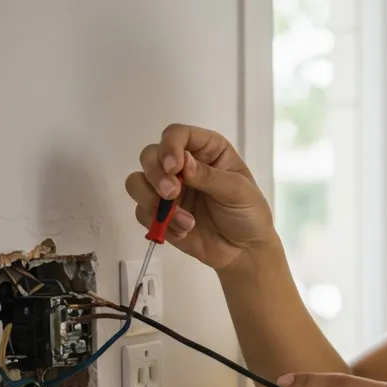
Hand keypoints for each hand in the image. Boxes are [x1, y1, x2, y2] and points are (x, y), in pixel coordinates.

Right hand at [124, 123, 276, 272]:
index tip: (174, 167)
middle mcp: (183, 166)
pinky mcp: (160, 214)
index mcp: (207, 151)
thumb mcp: (238, 191)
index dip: (170, 146)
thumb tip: (183, 163)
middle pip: (150, 155)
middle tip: (171, 193)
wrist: (245, 252)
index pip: (177, 134)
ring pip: (137, 182)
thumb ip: (209, 176)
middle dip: (155, 174)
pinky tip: (183, 231)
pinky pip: (142, 212)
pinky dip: (159, 223)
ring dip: (151, 199)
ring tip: (182, 219)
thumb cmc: (249, 215)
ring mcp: (169, 190)